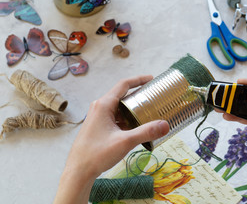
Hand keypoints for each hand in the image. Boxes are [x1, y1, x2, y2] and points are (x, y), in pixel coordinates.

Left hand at [54, 75, 169, 203]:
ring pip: (119, 108)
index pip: (123, 85)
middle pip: (122, 95)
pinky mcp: (98, 127)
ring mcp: (98, 117)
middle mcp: (99, 107)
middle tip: (153, 97)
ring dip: (132, 108)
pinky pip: (115, 117)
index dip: (139, 79)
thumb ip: (146, 132)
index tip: (151, 79)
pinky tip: (136, 127)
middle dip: (138, 95)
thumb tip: (165, 125)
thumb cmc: (96, 154)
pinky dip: (127, 119)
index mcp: (104, 105)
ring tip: (148, 112)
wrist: (78, 171)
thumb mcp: (125, 142)